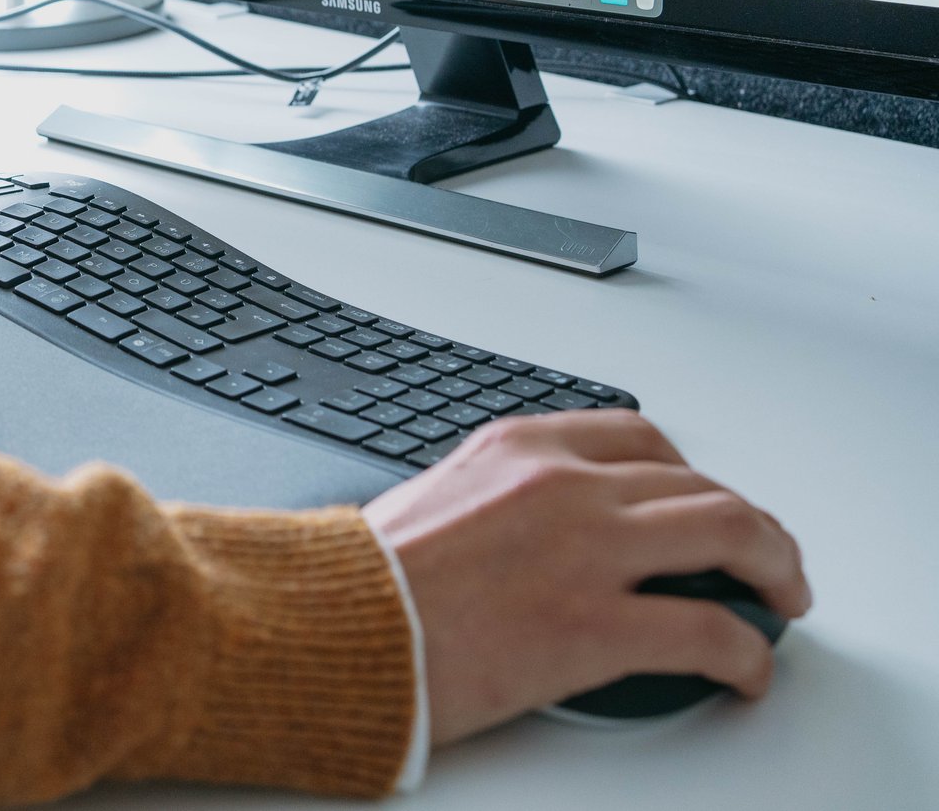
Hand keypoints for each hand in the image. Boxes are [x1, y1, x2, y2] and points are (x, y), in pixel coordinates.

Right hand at [363, 410, 809, 745]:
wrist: (331, 627)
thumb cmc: (363, 581)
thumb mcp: (435, 501)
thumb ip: (499, 501)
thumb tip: (531, 534)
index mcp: (518, 447)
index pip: (639, 438)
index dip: (689, 474)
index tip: (699, 502)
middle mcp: (563, 484)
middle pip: (699, 484)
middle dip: (747, 525)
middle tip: (762, 560)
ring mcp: (586, 550)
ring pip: (731, 532)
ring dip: (774, 568)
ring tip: (779, 601)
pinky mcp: (595, 625)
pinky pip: (710, 630)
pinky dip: (746, 654)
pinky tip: (745, 672)